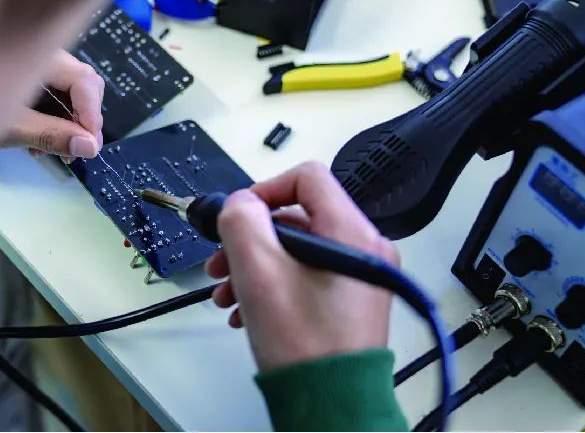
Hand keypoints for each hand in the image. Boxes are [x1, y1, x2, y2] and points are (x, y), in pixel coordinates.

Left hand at [1, 51, 104, 161]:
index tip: (90, 145)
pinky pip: (47, 94)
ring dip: (66, 123)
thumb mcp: (11, 126)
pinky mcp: (17, 75)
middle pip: (79, 82)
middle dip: (82, 118)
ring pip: (65, 91)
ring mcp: (27, 61)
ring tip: (53, 153)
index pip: (83, 79)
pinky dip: (50, 118)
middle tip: (76, 151)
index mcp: (37, 53)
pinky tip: (38, 143)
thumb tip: (91, 147)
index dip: (92, 113)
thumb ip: (53, 135)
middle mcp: (38, 52)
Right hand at [205, 161, 398, 372]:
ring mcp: (358, 276)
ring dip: (255, 264)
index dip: (264, 190)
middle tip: (221, 263)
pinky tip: (247, 309)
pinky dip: (273, 284)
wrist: (330, 407)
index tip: (240, 216)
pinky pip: (306, 274)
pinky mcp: (350, 300)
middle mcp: (363, 249)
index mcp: (350, 233)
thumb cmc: (305, 348)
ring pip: (297, 249)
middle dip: (250, 239)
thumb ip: (242, 222)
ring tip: (229, 294)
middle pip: (296, 217)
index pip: (306, 177)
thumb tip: (240, 204)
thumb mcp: (258, 271)